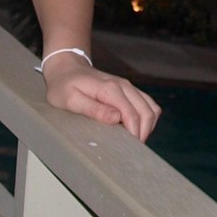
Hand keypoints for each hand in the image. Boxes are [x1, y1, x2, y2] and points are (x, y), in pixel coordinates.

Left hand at [44, 58, 160, 141]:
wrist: (66, 68)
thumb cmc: (64, 86)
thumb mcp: (71, 100)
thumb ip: (94, 109)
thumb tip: (116, 118)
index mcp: (110, 89)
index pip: (132, 115)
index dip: (133, 134)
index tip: (126, 148)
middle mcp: (124, 86)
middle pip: (147, 112)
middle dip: (143, 133)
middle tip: (130, 148)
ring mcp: (128, 87)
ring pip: (152, 108)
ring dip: (147, 126)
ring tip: (134, 140)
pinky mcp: (129, 90)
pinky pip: (148, 105)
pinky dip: (147, 118)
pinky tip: (135, 128)